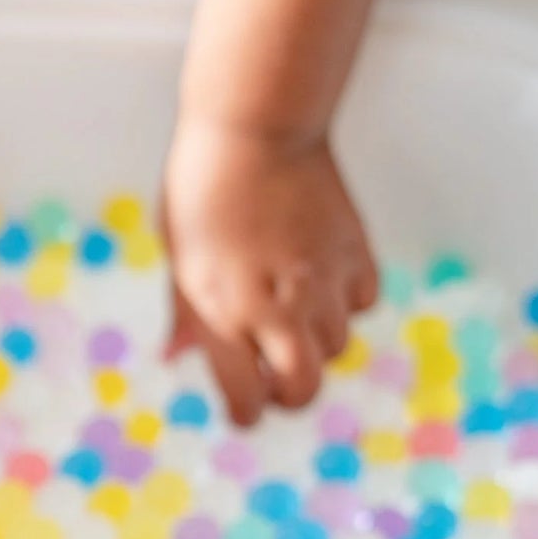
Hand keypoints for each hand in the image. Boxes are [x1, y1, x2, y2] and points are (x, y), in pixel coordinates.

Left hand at [159, 122, 377, 424]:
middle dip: (288, 394)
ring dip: (314, 345)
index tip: (243, 409)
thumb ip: (185, 313)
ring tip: (291, 317)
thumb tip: (175, 356)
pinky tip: (321, 285)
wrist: (256, 126)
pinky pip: (362, 304)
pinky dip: (345, 305)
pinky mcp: (355, 250)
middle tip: (273, 379)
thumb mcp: (179, 254)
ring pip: (336, 347)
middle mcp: (278, 305)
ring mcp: (322, 280)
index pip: (246, 398)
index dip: (244, 412)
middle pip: (304, 389)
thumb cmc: (202, 186)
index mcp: (224, 312)